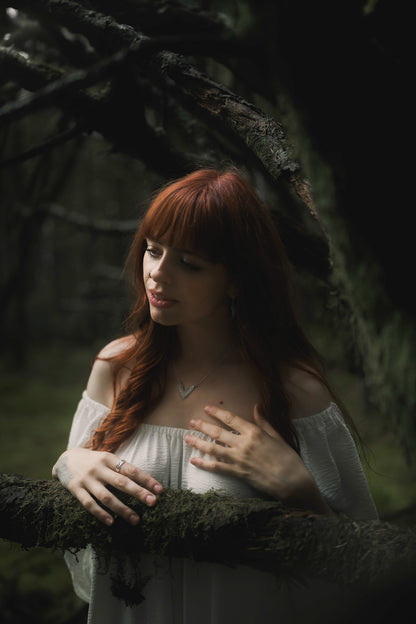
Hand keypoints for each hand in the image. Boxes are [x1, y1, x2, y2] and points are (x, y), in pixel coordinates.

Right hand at [52, 447, 162, 525]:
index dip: (146, 479)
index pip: (131, 469)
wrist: (64, 458)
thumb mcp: (106, 458)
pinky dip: (100, 514)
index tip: (159, 489)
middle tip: (153, 502)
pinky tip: (111, 522)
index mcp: (109, 458)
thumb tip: (145, 482)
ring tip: (136, 519)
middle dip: (138, 493)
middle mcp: (98, 468)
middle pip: (121, 482)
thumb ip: (121, 468)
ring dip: (122, 509)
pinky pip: (89, 504)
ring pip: (107, 496)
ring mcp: (87, 479)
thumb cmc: (93, 461)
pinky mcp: (75, 489)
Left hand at [184, 405, 331, 514]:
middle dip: (203, 426)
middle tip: (191, 421)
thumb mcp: (277, 436)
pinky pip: (217, 467)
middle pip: (218, 432)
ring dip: (198, 442)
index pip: (231, 419)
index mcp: (254, 432)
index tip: (206, 408)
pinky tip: (194, 460)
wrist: (293, 482)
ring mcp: (239, 459)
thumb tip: (256, 406)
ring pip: (213, 448)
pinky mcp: (238, 473)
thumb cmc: (288, 458)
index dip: (217, 412)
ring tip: (187, 437)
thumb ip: (263, 422)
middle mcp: (244, 444)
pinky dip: (204, 463)